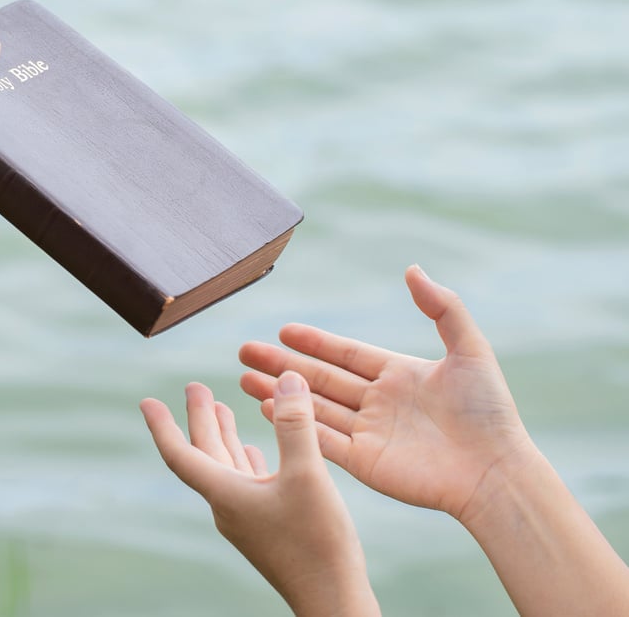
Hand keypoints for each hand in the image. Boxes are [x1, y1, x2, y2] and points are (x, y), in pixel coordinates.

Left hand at [141, 374, 378, 615]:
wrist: (333, 602)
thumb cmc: (318, 544)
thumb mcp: (308, 475)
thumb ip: (295, 425)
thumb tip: (286, 377)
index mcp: (225, 494)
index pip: (180, 455)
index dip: (162, 426)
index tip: (146, 402)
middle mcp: (229, 506)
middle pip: (204, 455)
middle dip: (198, 419)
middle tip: (194, 387)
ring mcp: (248, 519)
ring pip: (226, 468)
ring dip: (222, 436)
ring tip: (221, 408)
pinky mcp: (267, 527)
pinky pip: (247, 484)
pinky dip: (246, 460)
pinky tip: (254, 450)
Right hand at [240, 265, 533, 521]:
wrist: (496, 470)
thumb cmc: (489, 412)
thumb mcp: (469, 350)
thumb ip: (442, 308)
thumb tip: (413, 270)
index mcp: (398, 376)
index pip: (345, 354)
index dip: (314, 342)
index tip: (283, 330)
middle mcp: (378, 403)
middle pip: (319, 377)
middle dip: (281, 363)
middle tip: (245, 350)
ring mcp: (368, 433)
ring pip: (313, 407)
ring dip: (278, 391)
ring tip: (243, 378)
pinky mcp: (364, 462)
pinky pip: (320, 439)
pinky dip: (293, 423)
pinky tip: (266, 406)